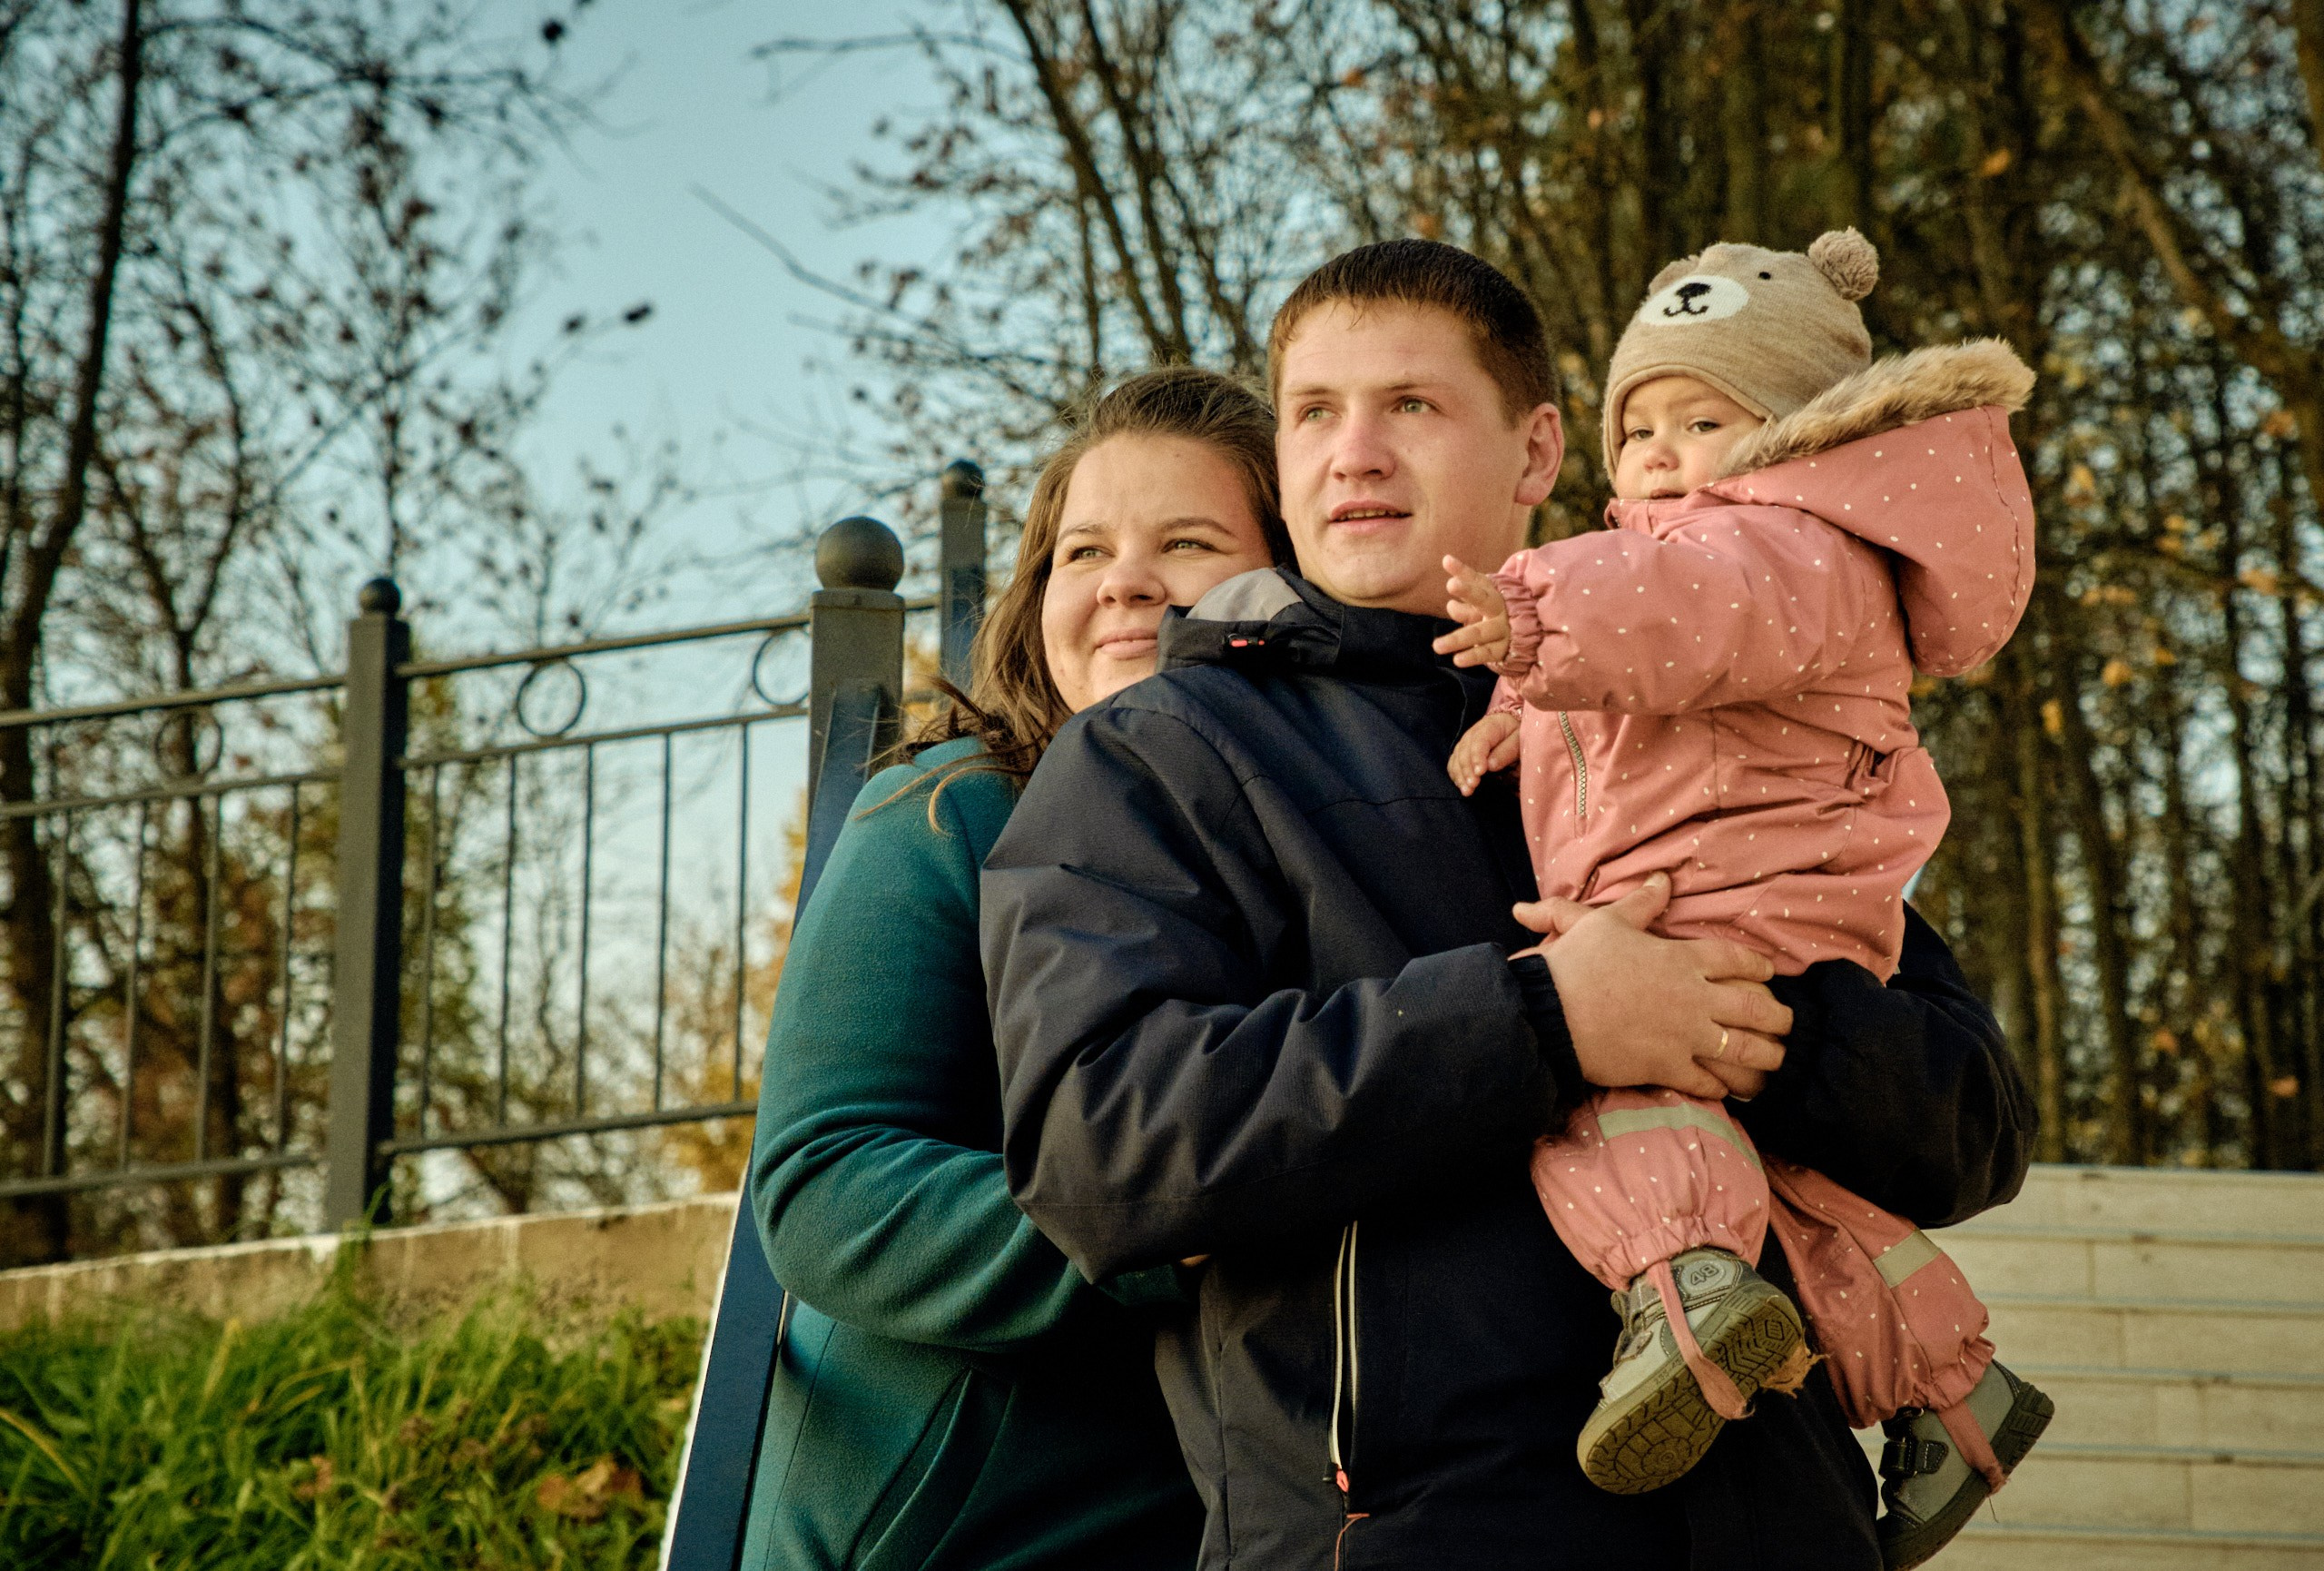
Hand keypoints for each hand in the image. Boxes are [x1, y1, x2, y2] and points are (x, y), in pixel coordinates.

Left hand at [1431, 556, 1511, 667]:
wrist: (1528, 627)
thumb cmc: (1495, 604)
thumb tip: (1445, 558)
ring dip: (1458, 640)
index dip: (1466, 585)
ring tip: (1436, 646)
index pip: (1478, 587)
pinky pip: (1485, 653)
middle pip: (1481, 605)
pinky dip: (1472, 657)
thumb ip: (1465, 575)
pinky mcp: (1500, 649)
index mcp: (1492, 594)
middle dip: (1465, 604)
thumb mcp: (1484, 589)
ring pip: (1478, 633)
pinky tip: (1456, 660)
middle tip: (1449, 603)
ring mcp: (1500, 630)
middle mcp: (1497, 611)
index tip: (1451, 583)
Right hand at [1449, 711, 1521, 794]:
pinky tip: (1462, 786)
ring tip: (1466, 791)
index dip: (1477, 757)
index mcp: (1490, 726)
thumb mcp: (1519, 740)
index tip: (1480, 772)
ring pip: (1457, 759)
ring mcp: (1465, 743)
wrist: (1510, 731)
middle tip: (1473, 785)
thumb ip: (1507, 751)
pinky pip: (1453, 764)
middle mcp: (1473, 733)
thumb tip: (1490, 765)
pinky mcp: (1461, 753)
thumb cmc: (1517, 737)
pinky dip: (1456, 776)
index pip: (1479, 741)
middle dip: (1467, 770)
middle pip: (1464, 751)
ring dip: (1460, 775)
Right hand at [1515, 874, 1791, 1100]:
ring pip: (1741, 1048)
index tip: (1769, 973)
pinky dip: (1721, 1085)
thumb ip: (1642, 902)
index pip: (1735, 959)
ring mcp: (1684, 1036)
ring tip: (1777, 1058)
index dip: (1757, 964)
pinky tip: (1729, 1089)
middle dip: (1777, 1017)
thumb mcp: (1609, 922)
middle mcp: (1693, 998)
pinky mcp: (1667, 1067)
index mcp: (1682, 959)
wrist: (1552, 1012)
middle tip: (1787, 1022)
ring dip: (1765, 1055)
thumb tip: (1662, 879)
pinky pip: (1705, 1081)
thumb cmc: (1578, 962)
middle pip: (1753, 1007)